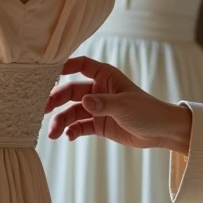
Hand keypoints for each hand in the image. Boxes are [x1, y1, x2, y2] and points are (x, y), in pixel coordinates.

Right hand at [46, 56, 192, 152]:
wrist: (161, 131)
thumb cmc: (148, 111)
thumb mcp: (125, 106)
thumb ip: (103, 104)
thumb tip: (84, 102)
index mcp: (106, 77)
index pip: (82, 65)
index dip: (64, 66)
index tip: (46, 73)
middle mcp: (99, 90)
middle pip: (70, 91)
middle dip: (55, 100)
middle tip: (41, 110)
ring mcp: (98, 108)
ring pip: (72, 111)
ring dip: (61, 121)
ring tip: (54, 134)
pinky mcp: (99, 124)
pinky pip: (79, 126)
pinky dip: (72, 131)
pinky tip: (68, 137)